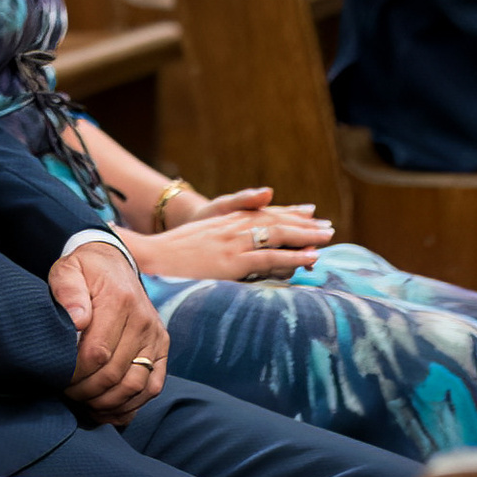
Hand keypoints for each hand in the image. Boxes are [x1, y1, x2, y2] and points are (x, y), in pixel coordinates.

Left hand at [48, 247, 167, 420]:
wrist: (114, 263)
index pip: (97, 353)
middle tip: (66, 394)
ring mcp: (156, 337)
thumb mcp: (68, 269)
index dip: (75, 374)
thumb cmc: (85, 271)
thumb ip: (67, 289)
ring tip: (84, 405)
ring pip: (136, 386)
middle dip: (87, 393)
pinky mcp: (162, 349)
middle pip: (115, 374)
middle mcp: (144, 321)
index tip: (57, 378)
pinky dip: (130, 406)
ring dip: (107, 404)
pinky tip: (107, 411)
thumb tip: (77, 320)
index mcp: (120, 301)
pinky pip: (152, 387)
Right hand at [141, 204, 332, 282]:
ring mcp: (233, 244)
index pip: (263, 213)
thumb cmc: (169, 254)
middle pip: (274, 221)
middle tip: (327, 227)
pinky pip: (268, 258)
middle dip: (302, 224)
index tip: (309, 214)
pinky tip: (310, 258)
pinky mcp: (232, 263)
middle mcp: (232, 228)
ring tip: (327, 238)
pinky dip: (292, 257)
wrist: (149, 258)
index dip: (288, 213)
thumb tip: (231, 244)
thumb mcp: (198, 238)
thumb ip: (219, 234)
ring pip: (277, 236)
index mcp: (224, 221)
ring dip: (305, 237)